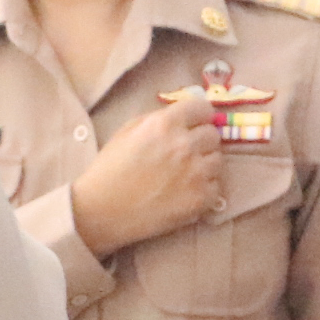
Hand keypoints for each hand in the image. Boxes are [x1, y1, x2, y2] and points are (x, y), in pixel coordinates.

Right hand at [67, 96, 224, 258]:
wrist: (102, 211)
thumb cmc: (109, 169)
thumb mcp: (127, 131)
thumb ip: (157, 119)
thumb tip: (184, 117)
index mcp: (165, 124)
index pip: (202, 108)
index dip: (199, 117)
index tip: (195, 125)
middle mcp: (185, 144)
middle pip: (213, 135)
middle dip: (201, 141)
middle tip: (186, 153)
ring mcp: (196, 172)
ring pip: (218, 160)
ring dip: (205, 165)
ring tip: (185, 175)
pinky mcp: (201, 198)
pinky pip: (216, 186)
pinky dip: (205, 189)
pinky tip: (186, 192)